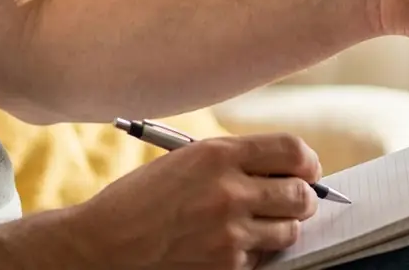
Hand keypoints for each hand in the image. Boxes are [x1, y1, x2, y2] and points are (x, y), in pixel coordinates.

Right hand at [65, 133, 321, 268]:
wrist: (101, 245)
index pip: (293, 150)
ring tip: (259, 223)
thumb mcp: (188, 160)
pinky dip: (254, 253)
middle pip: (301, 194)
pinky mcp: (225, 266)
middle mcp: (229, 191)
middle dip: (303, 197)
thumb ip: (239, 160)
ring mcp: (229, 233)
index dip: (308, 162)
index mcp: (219, 155)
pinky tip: (228, 245)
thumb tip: (292, 170)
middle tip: (294, 200)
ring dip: (282, 227)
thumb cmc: (144, 199)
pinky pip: (262, 257)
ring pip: (290, 230)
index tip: (308, 170)